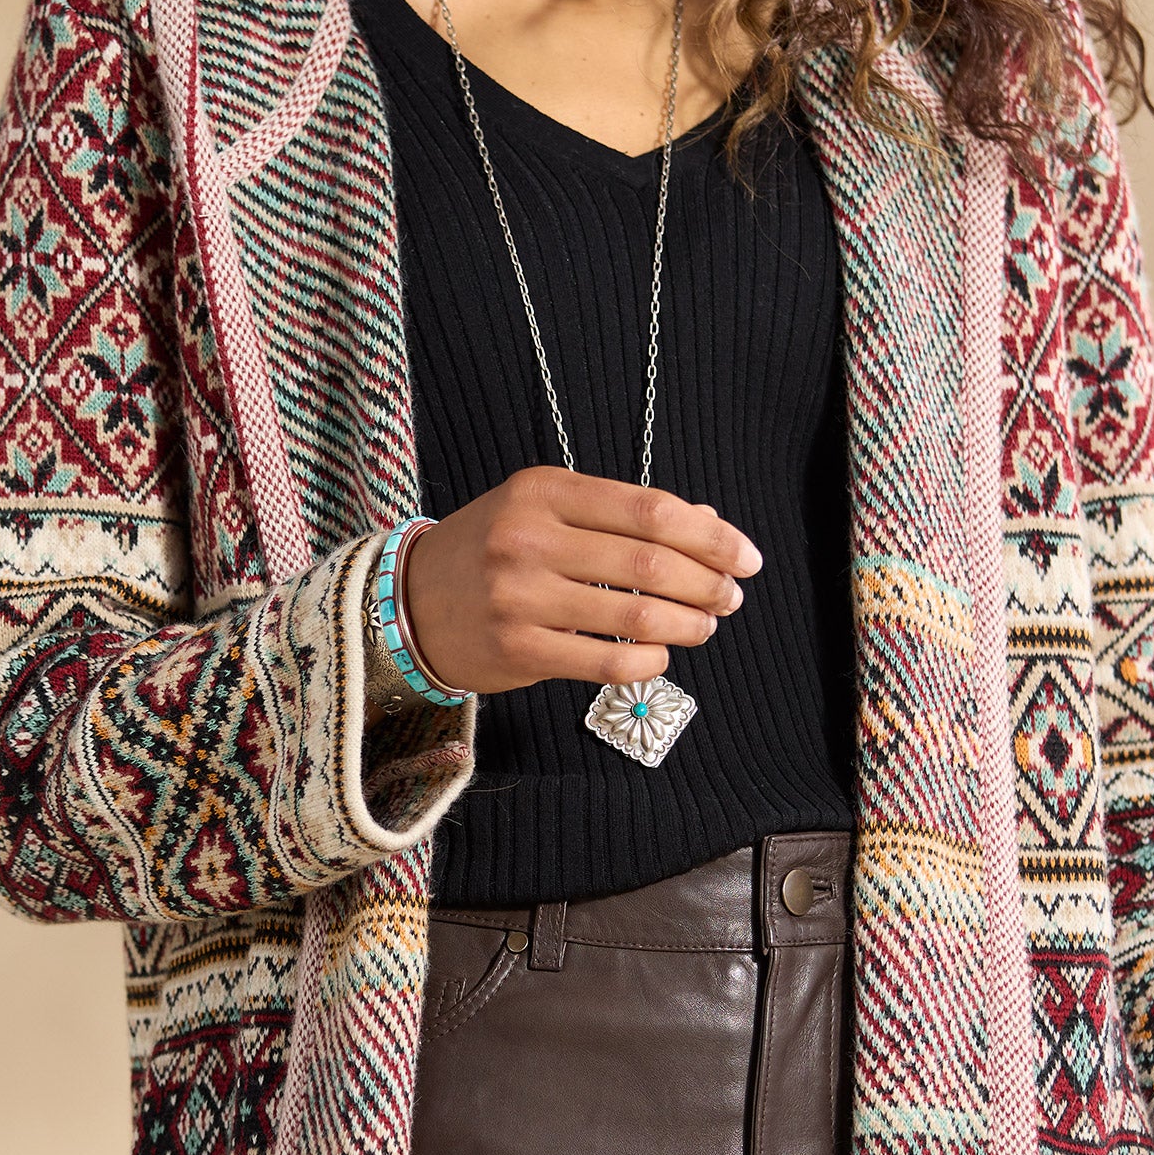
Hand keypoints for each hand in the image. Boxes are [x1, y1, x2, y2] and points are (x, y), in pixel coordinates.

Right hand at [403, 466, 760, 693]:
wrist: (407, 602)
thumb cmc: (491, 551)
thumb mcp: (547, 511)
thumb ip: (623, 515)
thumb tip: (708, 522)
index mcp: (544, 490)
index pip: (650, 510)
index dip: (711, 535)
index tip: (746, 556)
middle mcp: (529, 537)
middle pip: (651, 562)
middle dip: (708, 583)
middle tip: (732, 596)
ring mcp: (520, 595)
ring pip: (635, 615)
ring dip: (687, 625)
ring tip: (704, 627)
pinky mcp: (517, 648)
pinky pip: (604, 660)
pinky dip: (646, 663)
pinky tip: (659, 658)